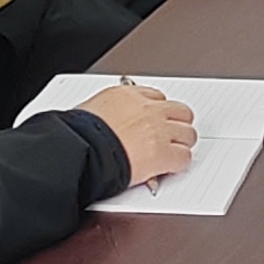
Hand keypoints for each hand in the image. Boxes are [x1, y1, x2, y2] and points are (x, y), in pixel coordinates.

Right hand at [79, 81, 195, 183]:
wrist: (79, 151)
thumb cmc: (76, 135)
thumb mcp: (89, 111)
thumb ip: (106, 112)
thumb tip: (107, 121)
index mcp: (126, 95)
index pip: (156, 96)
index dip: (158, 111)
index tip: (156, 120)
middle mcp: (146, 109)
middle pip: (180, 111)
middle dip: (177, 123)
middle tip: (171, 135)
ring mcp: (157, 130)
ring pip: (188, 133)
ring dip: (181, 143)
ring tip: (173, 152)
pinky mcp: (163, 153)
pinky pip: (184, 157)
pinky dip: (179, 164)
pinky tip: (170, 168)